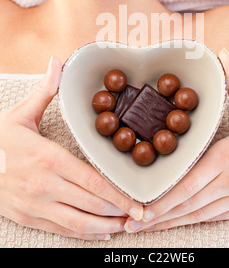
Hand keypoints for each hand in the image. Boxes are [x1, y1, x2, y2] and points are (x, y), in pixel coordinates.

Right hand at [0, 56, 142, 239]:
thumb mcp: (21, 113)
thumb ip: (45, 90)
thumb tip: (57, 62)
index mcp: (48, 158)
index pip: (92, 182)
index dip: (117, 196)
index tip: (136, 203)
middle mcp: (44, 186)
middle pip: (90, 204)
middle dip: (119, 212)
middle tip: (140, 216)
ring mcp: (36, 205)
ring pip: (78, 223)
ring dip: (106, 227)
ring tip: (125, 225)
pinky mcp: (29, 217)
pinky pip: (62, 231)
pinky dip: (84, 234)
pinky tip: (100, 232)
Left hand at [125, 48, 228, 232]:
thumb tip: (221, 52)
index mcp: (228, 155)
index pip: (189, 183)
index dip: (163, 200)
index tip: (141, 208)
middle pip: (189, 204)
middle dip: (158, 217)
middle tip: (129, 224)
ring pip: (199, 216)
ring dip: (171, 224)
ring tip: (144, 230)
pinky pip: (214, 218)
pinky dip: (192, 222)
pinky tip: (175, 225)